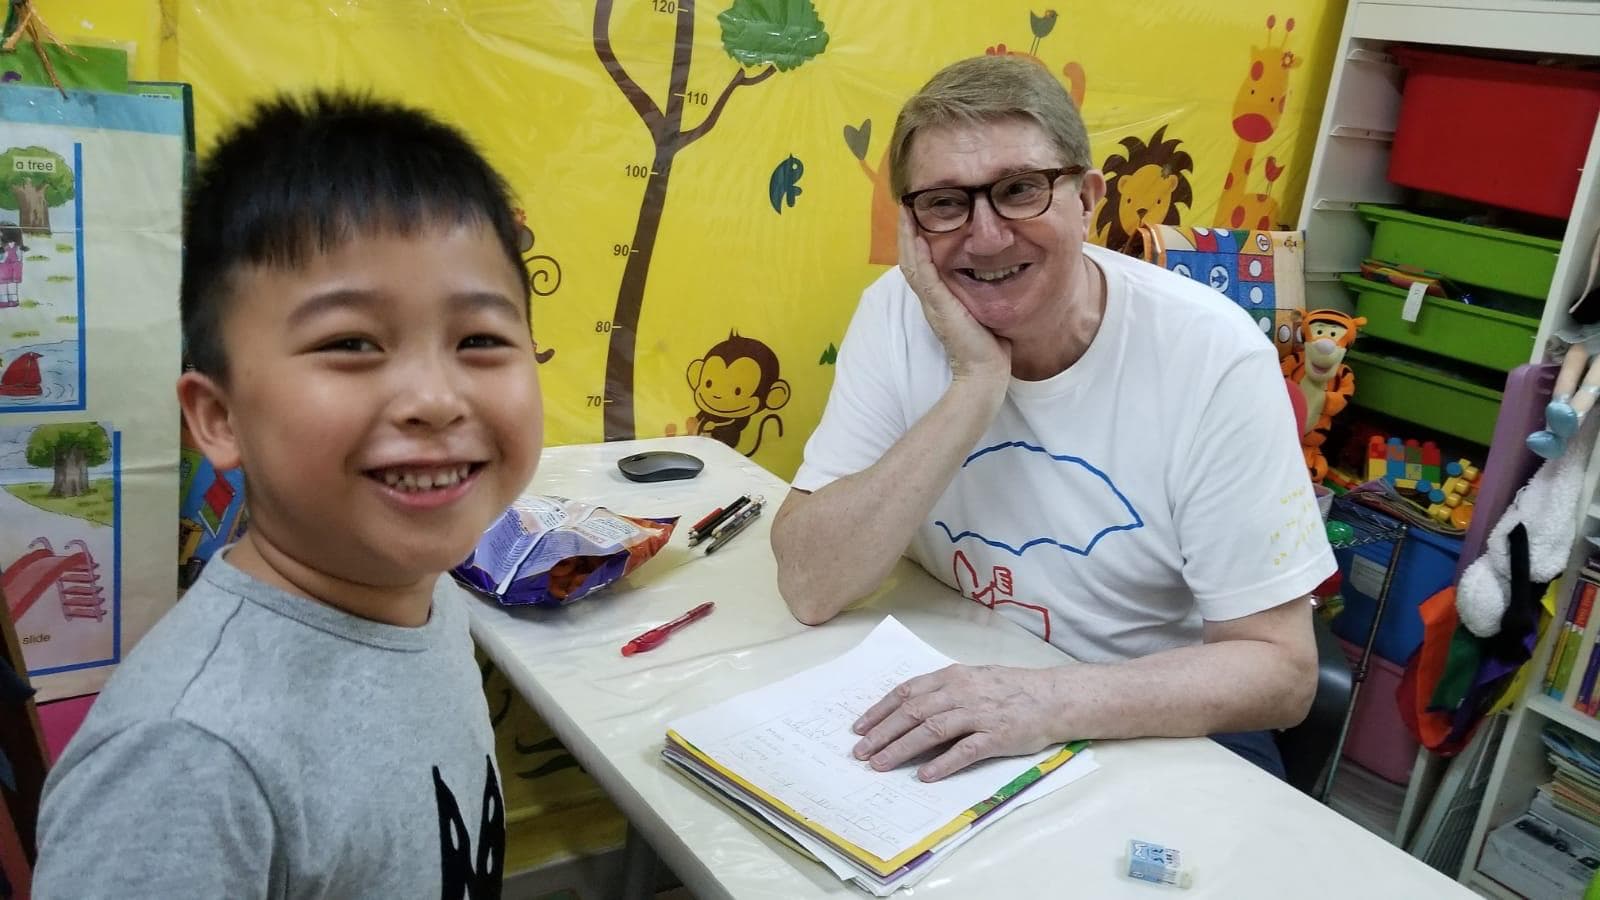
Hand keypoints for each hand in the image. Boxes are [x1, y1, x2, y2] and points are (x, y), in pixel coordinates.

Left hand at [850, 663, 1060, 780]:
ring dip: (902, 748)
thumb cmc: (1011, 689)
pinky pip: (964, 751)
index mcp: (952, 677)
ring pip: (931, 730)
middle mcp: (961, 692)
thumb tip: (908, 710)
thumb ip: (943, 692)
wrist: (1053, 697)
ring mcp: (978, 714)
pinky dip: (942, 763)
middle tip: (861, 752)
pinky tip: (924, 775)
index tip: (859, 727)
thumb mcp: (973, 679)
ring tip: (881, 765)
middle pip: (913, 712)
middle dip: (882, 733)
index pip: (907, 692)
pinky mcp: (996, 736)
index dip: (880, 710)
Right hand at [898, 209, 1010, 382]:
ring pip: (911, 262)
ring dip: (907, 236)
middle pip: (910, 258)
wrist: (985, 372)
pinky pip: (924, 275)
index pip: (921, 262)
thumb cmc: (988, 345)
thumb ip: (979, 291)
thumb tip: (994, 271)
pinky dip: (918, 254)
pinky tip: (917, 235)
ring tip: (906, 211)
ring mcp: (932, 302)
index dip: (916, 238)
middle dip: (906, 231)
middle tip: (906, 204)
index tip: (918, 215)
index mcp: (938, 298)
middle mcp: (930, 298)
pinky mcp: (939, 306)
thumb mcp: (981, 308)